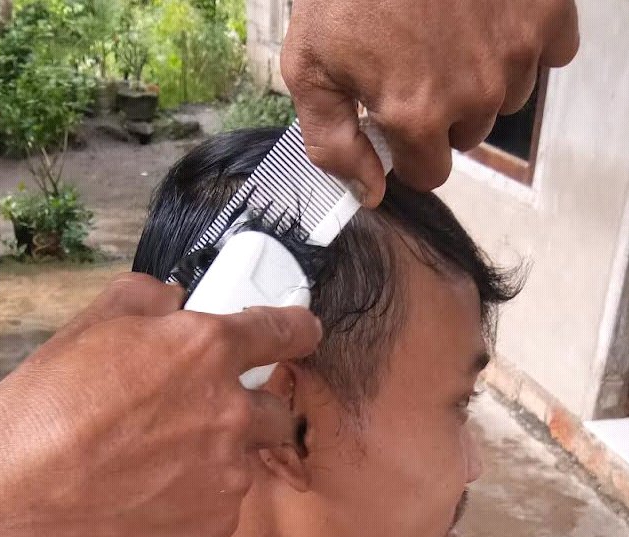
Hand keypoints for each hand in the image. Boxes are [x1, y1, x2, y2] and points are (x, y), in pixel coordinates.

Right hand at [0, 273, 320, 536]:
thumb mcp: (95, 322)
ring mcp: (226, 477)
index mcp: (206, 352)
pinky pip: (215, 512)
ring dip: (213, 466)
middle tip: (210, 425)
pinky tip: (145, 503)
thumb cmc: (48, 404)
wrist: (16, 486)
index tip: (304, 334)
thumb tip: (174, 301)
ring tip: (152, 472)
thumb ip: (149, 301)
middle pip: (277, 414)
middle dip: (255, 415)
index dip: (297, 331)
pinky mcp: (213, 527)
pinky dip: (191, 507)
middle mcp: (230, 414)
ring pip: (240, 468)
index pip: (281, 332)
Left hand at [282, 0, 578, 197]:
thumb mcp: (310, 65)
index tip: (398, 114)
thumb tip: (368, 193)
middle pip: (466, 135)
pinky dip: (525, 41)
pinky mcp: (546, 14)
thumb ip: (334, 142)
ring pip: (506, 97)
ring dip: (483, 76)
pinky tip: (490, 18)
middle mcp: (474, 94)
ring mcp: (516, 53)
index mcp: (417, 115)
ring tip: (449, 31)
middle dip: (444, 110)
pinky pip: (551, 54)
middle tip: (418, 58)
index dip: (409, 148)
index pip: (429, 174)